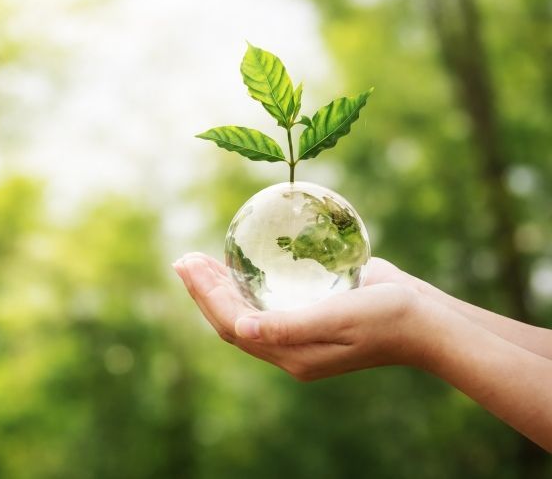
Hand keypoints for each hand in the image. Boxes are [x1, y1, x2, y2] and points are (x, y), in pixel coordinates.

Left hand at [173, 252, 447, 380]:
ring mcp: (300, 335)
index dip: (205, 296)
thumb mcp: (340, 318)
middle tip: (183, 259)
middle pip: (233, 319)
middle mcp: (290, 348)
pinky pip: (268, 303)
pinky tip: (242, 265)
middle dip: (204, 291)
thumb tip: (243, 328)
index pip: (233, 324)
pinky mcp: (312, 318)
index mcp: (292, 354)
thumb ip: (291, 326)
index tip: (186, 265)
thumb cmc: (388, 317)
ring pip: (247, 312)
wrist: (429, 322)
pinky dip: (247, 285)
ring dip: (221, 287)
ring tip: (199, 261)